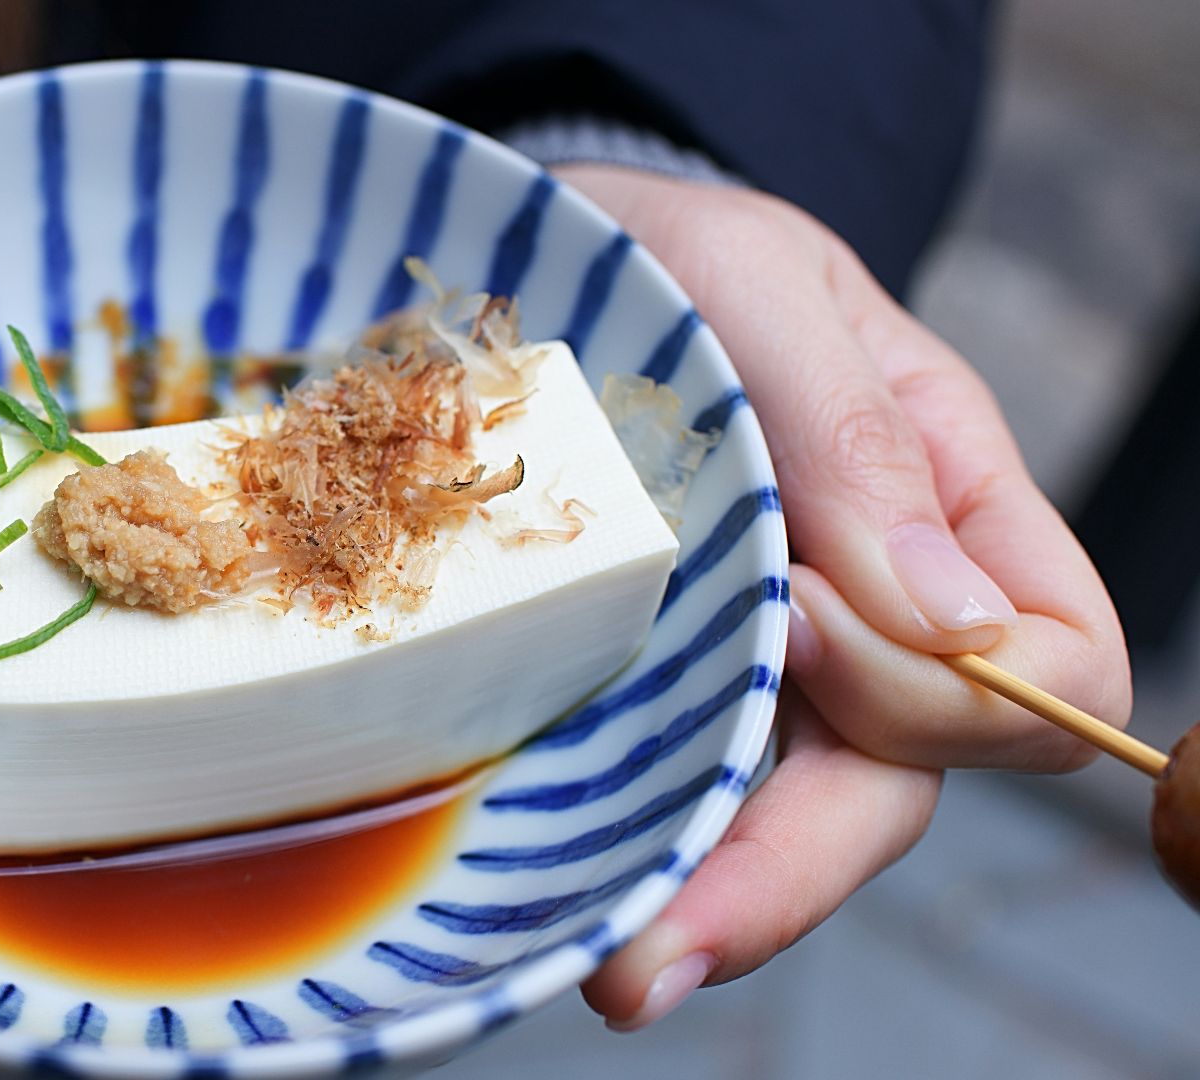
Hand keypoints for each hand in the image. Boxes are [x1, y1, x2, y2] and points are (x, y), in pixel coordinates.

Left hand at [551, 165, 1129, 1027]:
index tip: (798, 614)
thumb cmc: (677, 255)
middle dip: (796, 871)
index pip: (1053, 670)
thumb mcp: (762, 294)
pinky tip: (577, 897)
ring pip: (786, 820)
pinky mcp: (654, 679)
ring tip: (618, 966)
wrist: (552, 261)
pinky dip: (641, 852)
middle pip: (901, 785)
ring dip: (713, 901)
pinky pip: (678, 790)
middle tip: (668, 942)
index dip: (942, 685)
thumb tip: (951, 620)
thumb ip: (859, 438)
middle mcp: (872, 613)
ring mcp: (762, 659)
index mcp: (951, 511)